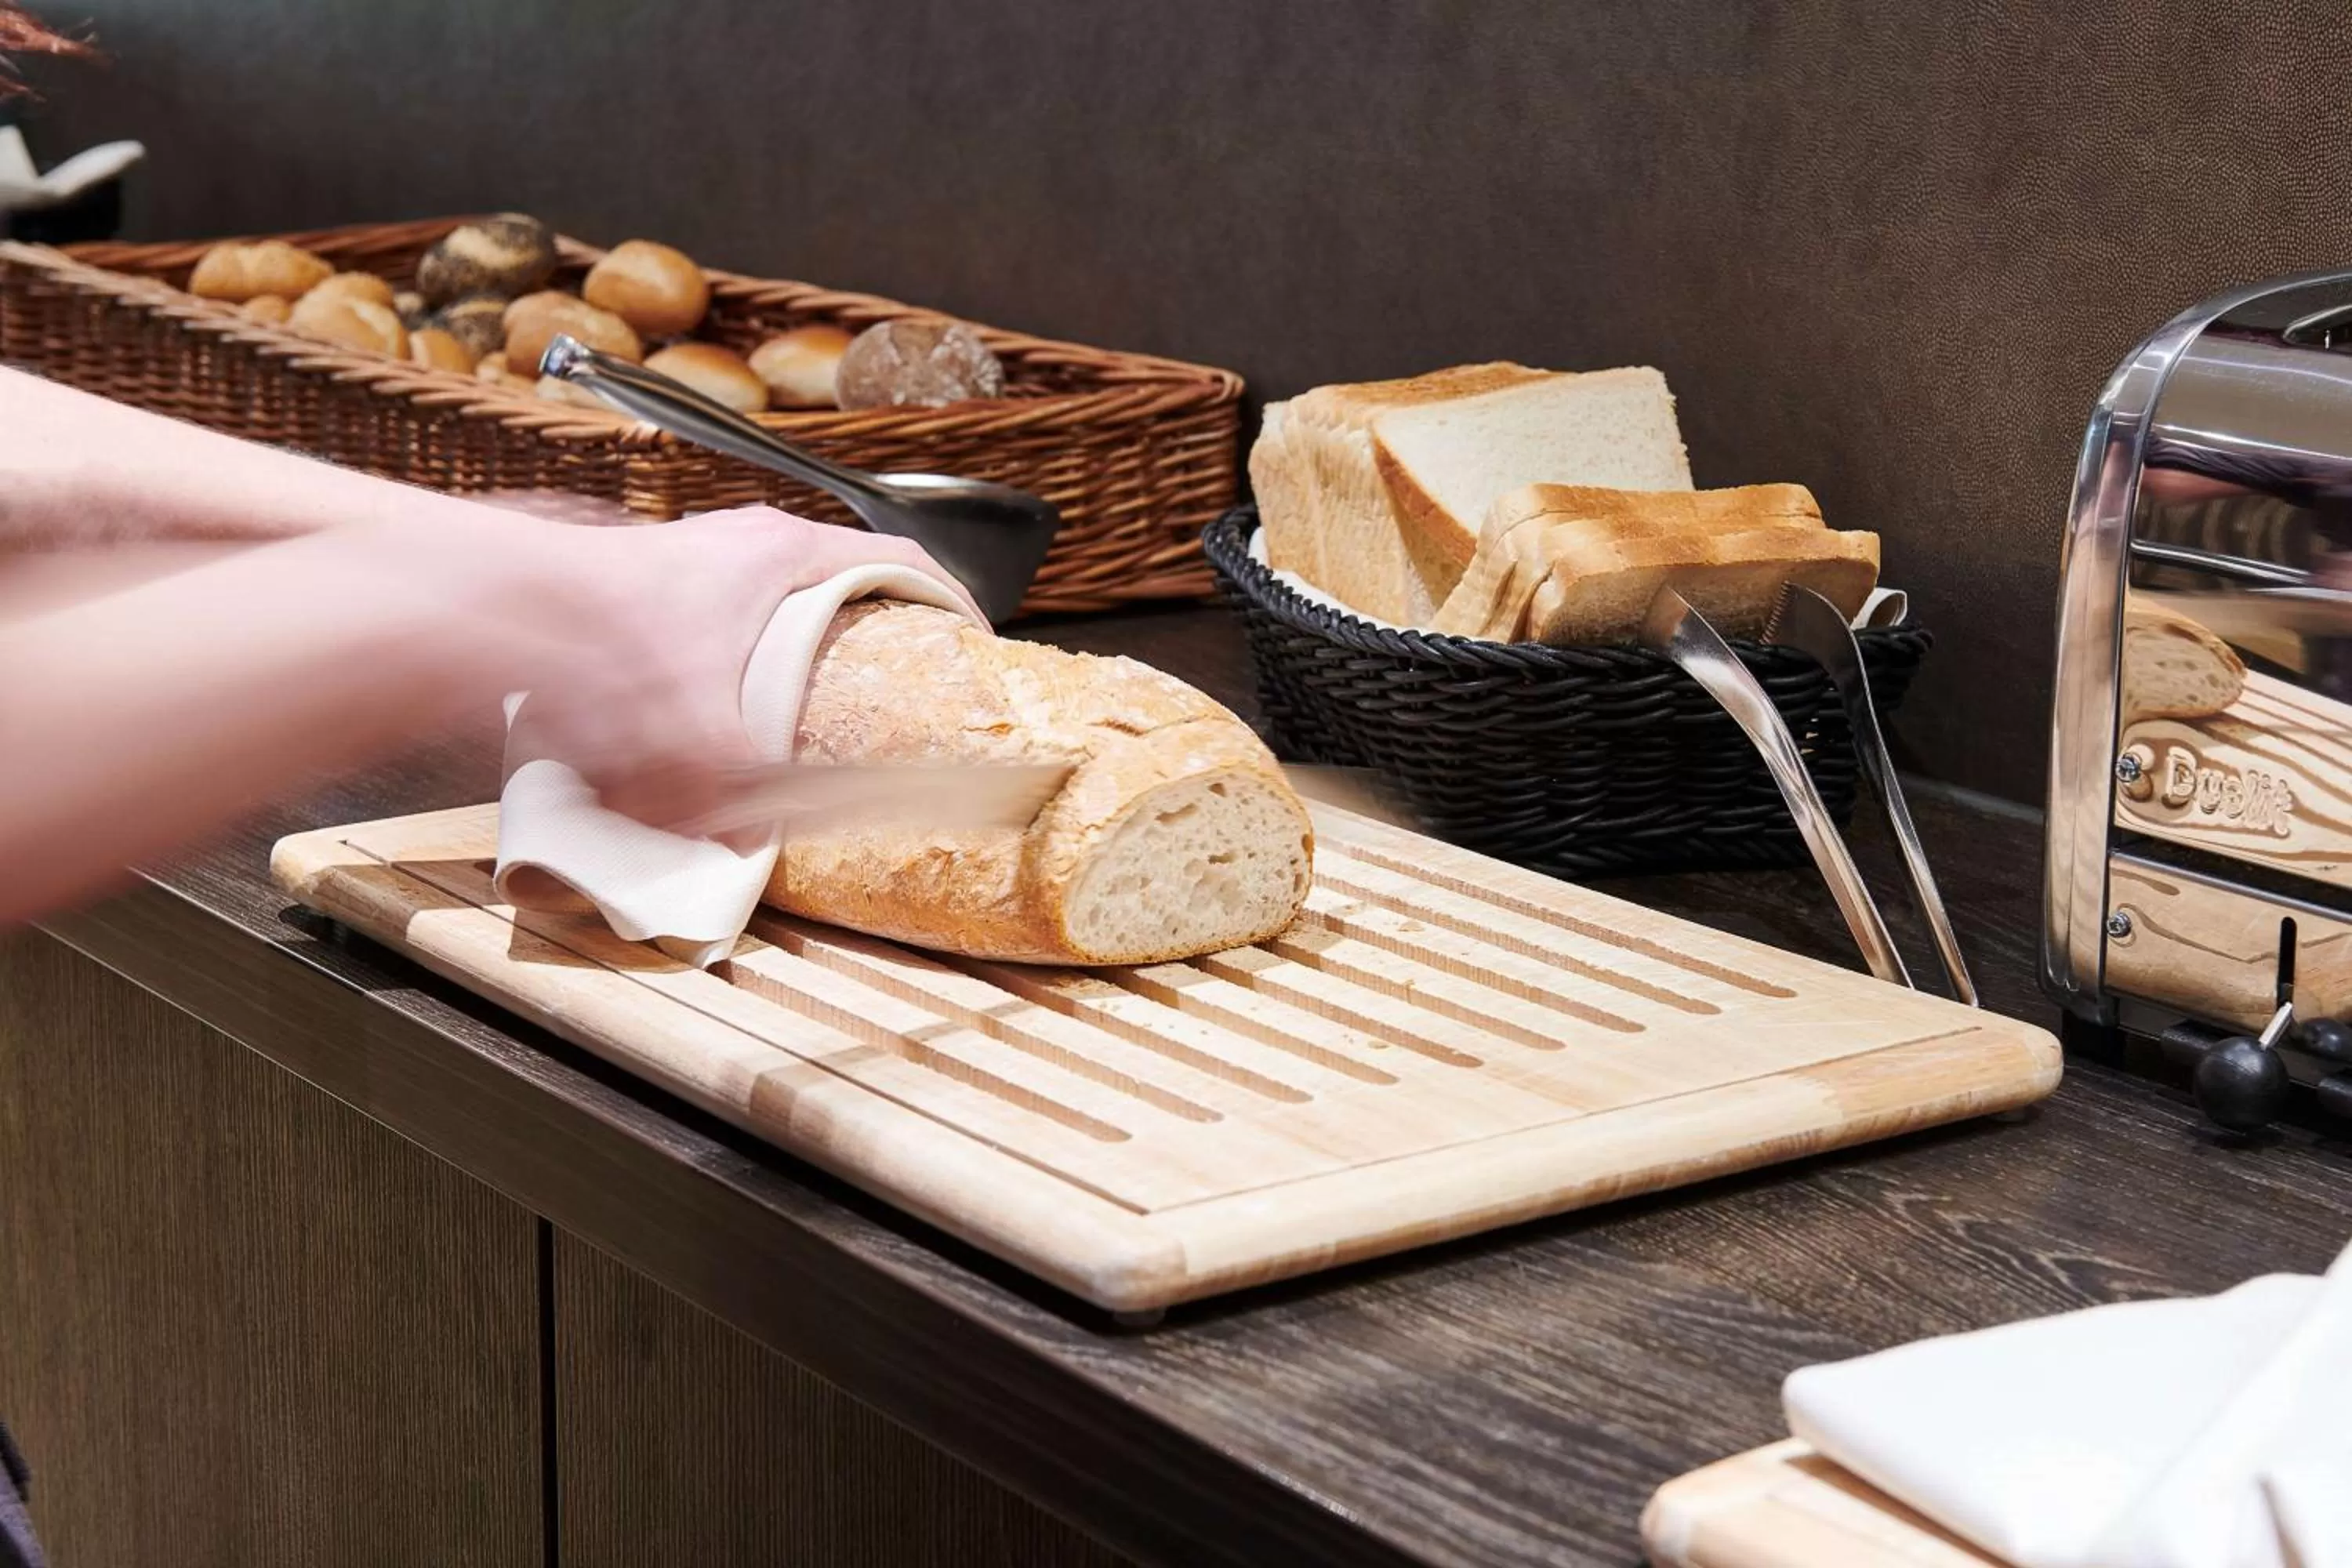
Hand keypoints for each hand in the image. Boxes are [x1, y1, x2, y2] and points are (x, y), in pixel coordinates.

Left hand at [510, 506, 976, 839]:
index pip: (900, 557)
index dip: (946, 597)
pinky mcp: (632, 583)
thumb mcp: (699, 741)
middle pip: (829, 580)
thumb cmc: (606, 641)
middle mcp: (738, 542)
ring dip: (779, 652)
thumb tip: (742, 847)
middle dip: (856, 633)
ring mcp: (684, 556)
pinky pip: (702, 622)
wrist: (496, 608)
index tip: (968, 634)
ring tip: (790, 713)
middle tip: (879, 685)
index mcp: (784, 553)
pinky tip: (693, 714)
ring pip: (760, 603)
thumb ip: (736, 801)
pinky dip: (715, 664)